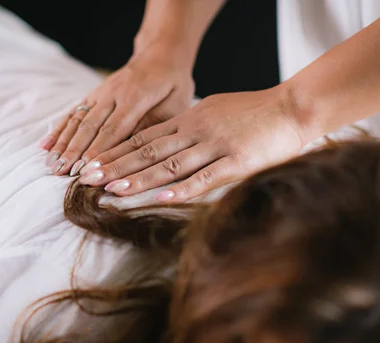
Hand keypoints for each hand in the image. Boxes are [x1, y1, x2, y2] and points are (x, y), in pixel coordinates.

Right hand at [40, 49, 194, 176]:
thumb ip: (155, 123)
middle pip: (90, 126)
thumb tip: (133, 147)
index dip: (98, 152)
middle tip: (62, 174)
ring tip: (51, 165)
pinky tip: (46, 146)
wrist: (160, 54)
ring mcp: (100, 92)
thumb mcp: (175, 103)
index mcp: (136, 96)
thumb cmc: (173, 84)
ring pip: (78, 120)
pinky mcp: (94, 94)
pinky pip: (74, 112)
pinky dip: (59, 129)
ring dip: (63, 143)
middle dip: (75, 152)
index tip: (86, 171)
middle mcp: (113, 93)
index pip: (114, 129)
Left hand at [77, 86, 304, 201]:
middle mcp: (197, 131)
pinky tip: (159, 198)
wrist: (293, 107)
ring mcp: (216, 146)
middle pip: (149, 150)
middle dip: (116, 165)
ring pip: (170, 164)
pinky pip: (204, 177)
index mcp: (191, 119)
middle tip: (86, 178)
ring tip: (111, 189)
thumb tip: (173, 138)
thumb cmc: (257, 111)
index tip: (93, 163)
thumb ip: (194, 125)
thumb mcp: (218, 110)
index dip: (117, 152)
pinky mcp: (237, 161)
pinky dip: (181, 189)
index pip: (145, 137)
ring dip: (139, 178)